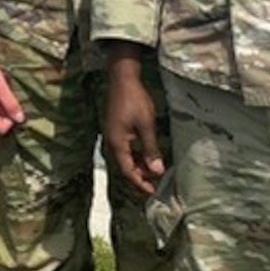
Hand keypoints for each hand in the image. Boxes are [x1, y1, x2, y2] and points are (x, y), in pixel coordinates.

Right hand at [100, 44, 165, 195]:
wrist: (122, 78)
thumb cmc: (134, 100)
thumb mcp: (146, 125)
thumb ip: (151, 149)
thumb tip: (157, 171)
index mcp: (117, 143)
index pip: (128, 171)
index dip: (141, 183)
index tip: (153, 192)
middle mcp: (112, 141)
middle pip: (125, 166)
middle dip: (141, 175)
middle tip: (157, 182)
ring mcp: (113, 134)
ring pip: (126, 157)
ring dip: (139, 164)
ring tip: (155, 170)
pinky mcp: (116, 127)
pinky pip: (125, 147)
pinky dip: (136, 154)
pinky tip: (147, 153)